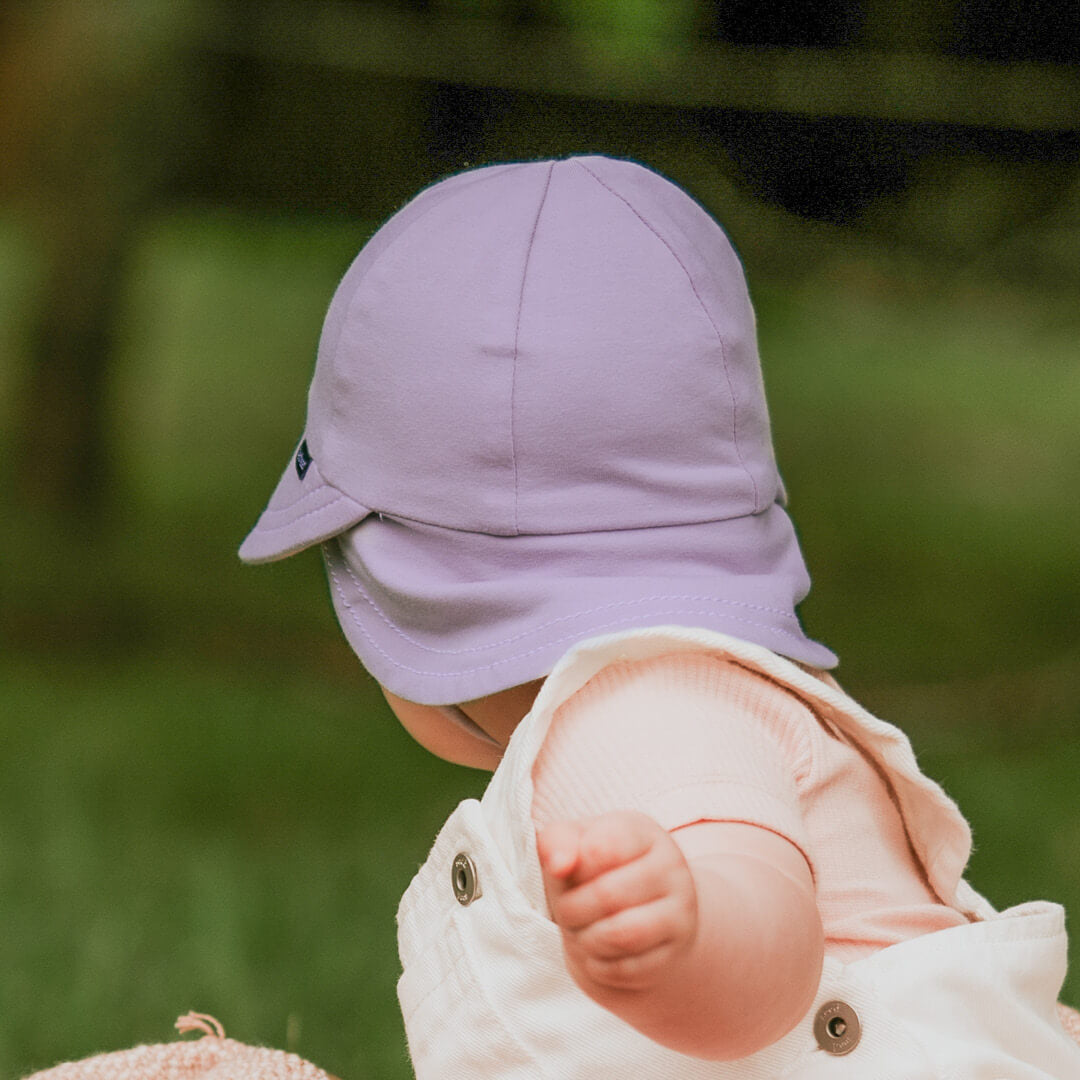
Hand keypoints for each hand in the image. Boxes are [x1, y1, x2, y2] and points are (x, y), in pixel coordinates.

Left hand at [536, 810, 697, 993]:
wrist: (638, 909)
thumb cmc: (596, 869)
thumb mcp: (574, 843)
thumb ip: (556, 841)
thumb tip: (559, 866)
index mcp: (642, 832)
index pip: (601, 849)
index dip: (570, 868)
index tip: (563, 873)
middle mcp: (670, 866)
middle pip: (607, 895)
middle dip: (571, 909)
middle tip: (565, 911)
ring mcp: (680, 909)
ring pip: (623, 934)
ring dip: (586, 939)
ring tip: (579, 933)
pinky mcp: (677, 949)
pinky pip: (630, 968)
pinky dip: (601, 966)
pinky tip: (597, 953)